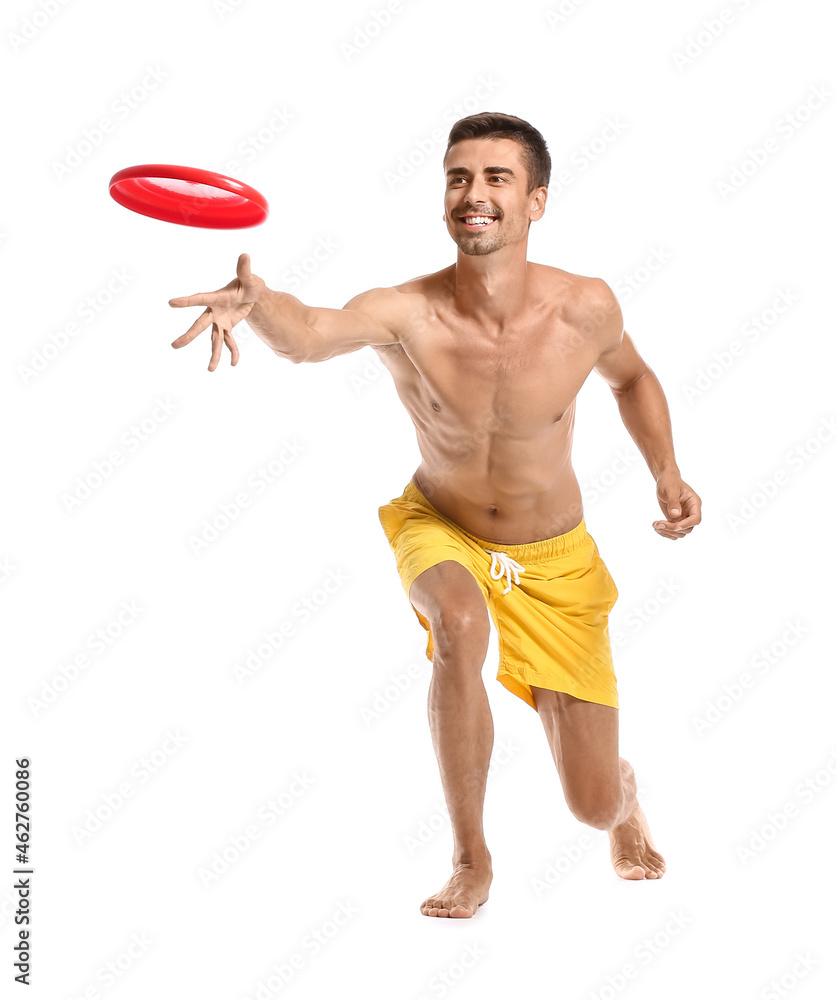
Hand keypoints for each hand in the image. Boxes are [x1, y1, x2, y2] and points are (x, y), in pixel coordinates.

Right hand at [169, 253, 265, 370]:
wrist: (252, 294)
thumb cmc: (249, 283)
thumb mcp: (250, 279)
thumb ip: (245, 270)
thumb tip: (245, 255)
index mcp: (216, 298)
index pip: (199, 299)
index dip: (186, 301)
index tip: (171, 303)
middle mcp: (214, 311)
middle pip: (200, 326)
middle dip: (189, 336)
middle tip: (175, 346)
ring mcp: (220, 321)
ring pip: (214, 340)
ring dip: (214, 354)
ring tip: (211, 370)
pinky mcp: (227, 327)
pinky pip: (229, 342)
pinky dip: (233, 352)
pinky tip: (235, 363)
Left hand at [653, 473, 701, 538]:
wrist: (665, 481)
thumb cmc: (670, 482)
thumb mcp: (671, 489)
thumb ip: (673, 502)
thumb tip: (675, 515)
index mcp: (694, 503)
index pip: (695, 519)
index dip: (686, 524)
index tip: (674, 526)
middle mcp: (691, 512)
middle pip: (687, 529)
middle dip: (672, 529)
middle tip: (658, 524)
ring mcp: (684, 517)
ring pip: (680, 533)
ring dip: (668, 532)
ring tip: (655, 525)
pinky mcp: (676, 520)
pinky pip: (673, 532)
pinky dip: (665, 533)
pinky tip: (656, 526)